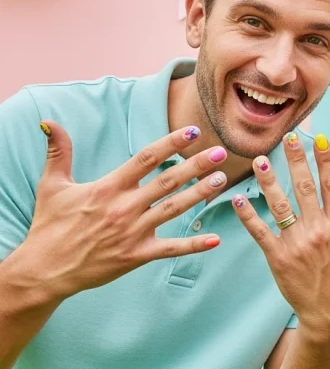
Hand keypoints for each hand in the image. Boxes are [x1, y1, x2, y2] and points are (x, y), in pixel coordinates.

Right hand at [12, 121, 225, 300]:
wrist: (44, 270)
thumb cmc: (49, 226)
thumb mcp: (52, 185)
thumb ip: (58, 152)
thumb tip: (50, 122)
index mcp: (108, 187)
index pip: (145, 159)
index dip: (170, 144)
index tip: (193, 132)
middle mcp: (124, 207)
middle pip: (167, 181)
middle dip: (197, 165)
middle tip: (221, 152)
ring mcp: (132, 232)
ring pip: (174, 209)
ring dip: (200, 194)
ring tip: (222, 180)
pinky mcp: (136, 256)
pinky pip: (170, 249)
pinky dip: (194, 245)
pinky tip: (216, 239)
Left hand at [231, 134, 329, 337]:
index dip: (325, 160)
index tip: (320, 138)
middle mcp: (318, 230)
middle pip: (305, 188)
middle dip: (296, 161)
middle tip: (288, 138)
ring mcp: (296, 244)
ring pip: (280, 206)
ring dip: (269, 182)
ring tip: (259, 160)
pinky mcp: (278, 258)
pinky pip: (261, 233)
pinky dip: (249, 217)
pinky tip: (239, 200)